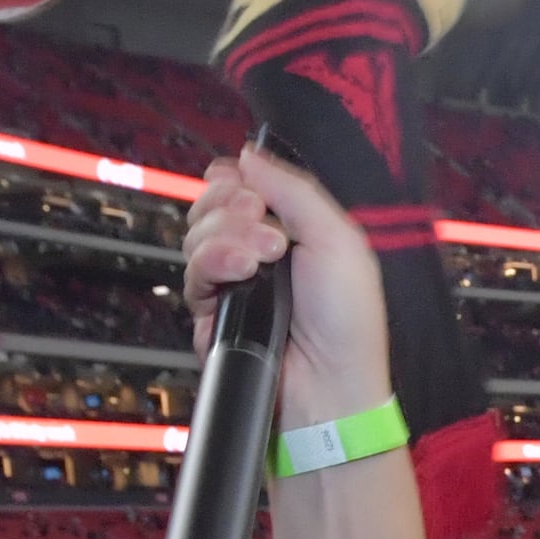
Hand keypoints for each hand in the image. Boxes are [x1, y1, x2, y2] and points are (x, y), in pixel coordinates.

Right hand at [182, 145, 391, 433]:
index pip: (244, 185)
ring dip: (228, 236)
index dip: (239, 179)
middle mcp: (259, 252)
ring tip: (263, 259)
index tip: (253, 190)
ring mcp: (233, 282)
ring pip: (198, 233)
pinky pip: (193, 271)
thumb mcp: (338, 238)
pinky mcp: (212, 311)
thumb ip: (294, 190)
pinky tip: (241, 273)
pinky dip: (214, 263)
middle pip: (214, 203)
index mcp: (294, 230)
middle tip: (267, 230)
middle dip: (234, 206)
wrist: (328, 384)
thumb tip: (248, 154)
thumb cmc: (347, 321)